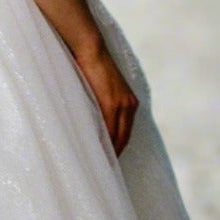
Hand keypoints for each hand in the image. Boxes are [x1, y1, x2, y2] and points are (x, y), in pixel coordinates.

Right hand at [72, 39, 139, 156]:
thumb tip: (90, 121)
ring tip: (99, 167)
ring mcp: (122, 104)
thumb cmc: (89, 66)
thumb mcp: (99, 88)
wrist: (90, 48)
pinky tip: (96, 153)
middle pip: (124, 138)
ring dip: (110, 152)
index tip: (108, 160)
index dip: (117, 147)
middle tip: (104, 170)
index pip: (125, 132)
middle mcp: (130, 104)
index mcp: (129, 101)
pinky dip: (105, 143)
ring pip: (118, 137)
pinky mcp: (112, 103)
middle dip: (115, 155)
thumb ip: (100, 104)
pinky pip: (110, 130)